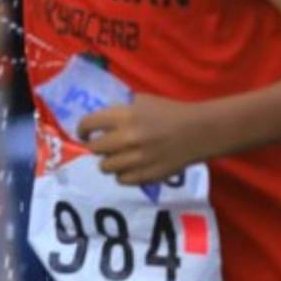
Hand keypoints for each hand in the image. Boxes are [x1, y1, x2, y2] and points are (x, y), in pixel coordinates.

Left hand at [78, 95, 204, 184]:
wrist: (198, 132)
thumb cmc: (171, 112)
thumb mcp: (144, 101)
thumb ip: (121, 110)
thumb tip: (102, 120)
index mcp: (124, 116)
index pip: (89, 124)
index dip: (82, 129)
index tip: (83, 133)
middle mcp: (126, 138)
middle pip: (94, 149)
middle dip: (96, 146)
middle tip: (104, 145)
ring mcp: (135, 159)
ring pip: (105, 167)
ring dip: (109, 161)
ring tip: (120, 157)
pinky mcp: (145, 176)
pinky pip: (121, 179)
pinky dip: (123, 174)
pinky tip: (132, 166)